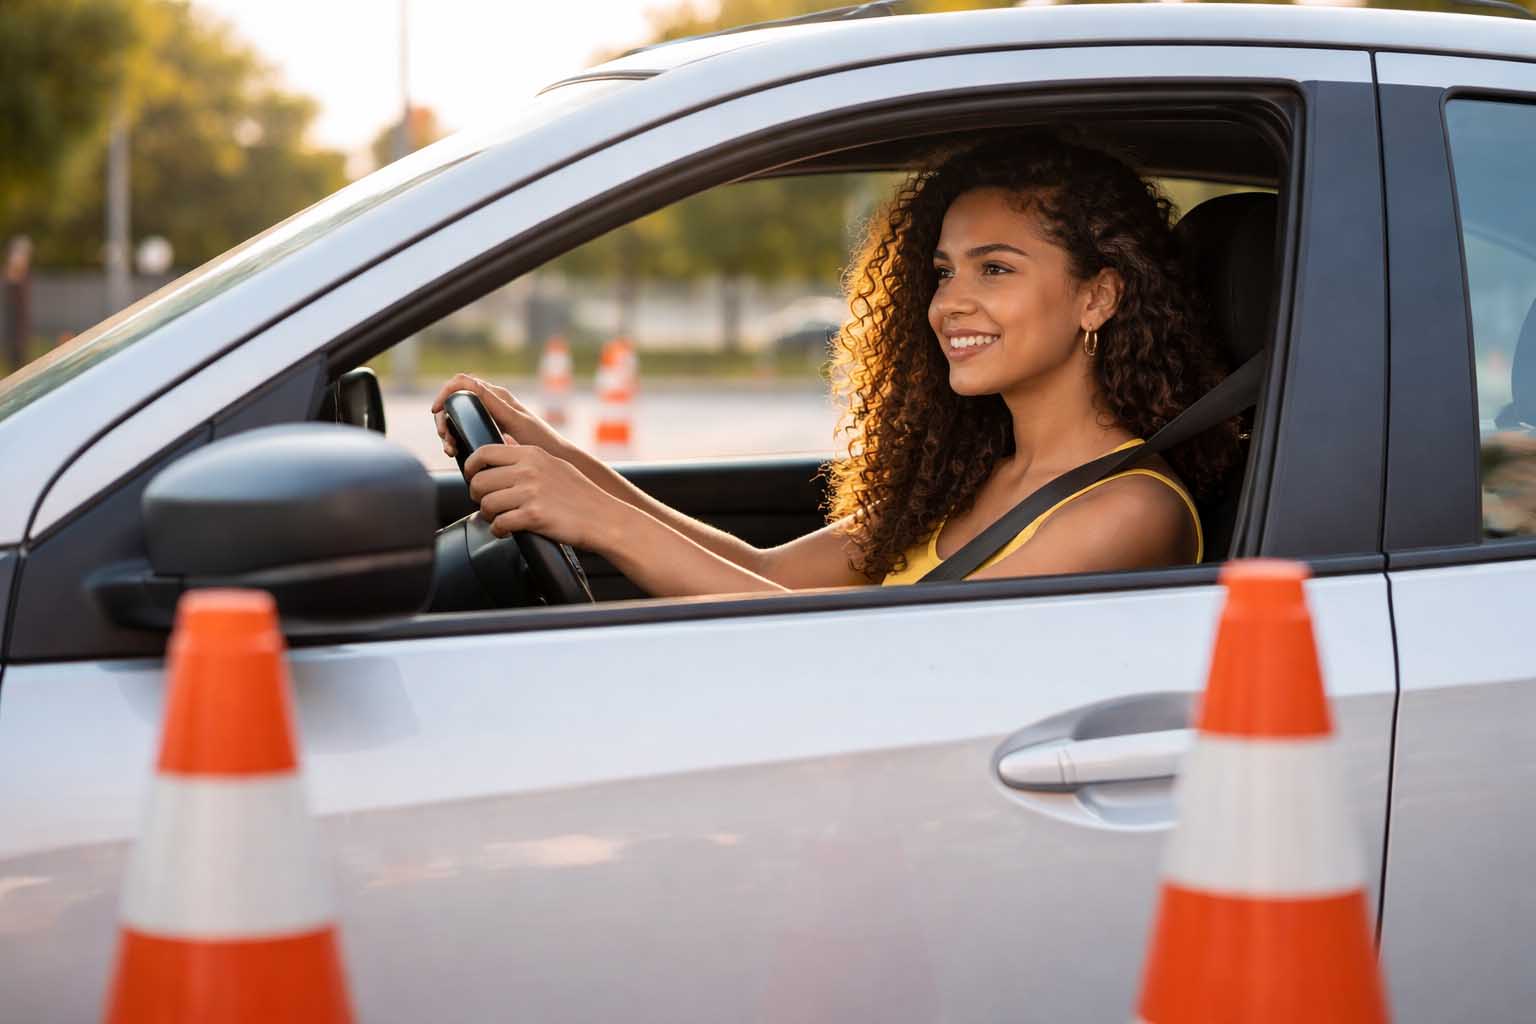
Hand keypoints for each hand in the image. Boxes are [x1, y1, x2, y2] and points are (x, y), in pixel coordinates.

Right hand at [431, 373, 571, 460]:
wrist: (555, 459)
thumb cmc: (541, 440)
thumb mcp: (517, 421)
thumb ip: (495, 403)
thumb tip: (470, 384)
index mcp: (496, 396)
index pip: (461, 383)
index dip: (444, 393)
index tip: (436, 410)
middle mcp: (490, 404)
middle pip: (453, 404)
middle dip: (443, 420)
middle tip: (446, 439)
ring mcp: (487, 419)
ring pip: (455, 419)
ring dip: (447, 433)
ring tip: (451, 450)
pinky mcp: (486, 433)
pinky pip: (463, 433)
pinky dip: (454, 441)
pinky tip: (455, 453)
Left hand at [465, 443, 620, 551]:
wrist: (604, 518)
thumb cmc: (580, 494)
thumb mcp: (554, 464)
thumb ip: (527, 455)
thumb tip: (504, 440)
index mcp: (531, 454)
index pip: (484, 452)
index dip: (471, 467)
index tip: (473, 478)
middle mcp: (528, 470)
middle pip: (480, 480)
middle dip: (477, 496)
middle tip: (487, 503)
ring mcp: (531, 493)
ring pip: (486, 504)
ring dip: (488, 515)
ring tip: (498, 518)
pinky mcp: (533, 516)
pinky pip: (500, 524)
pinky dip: (499, 530)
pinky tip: (507, 531)